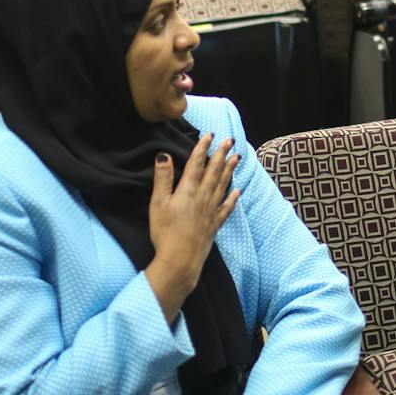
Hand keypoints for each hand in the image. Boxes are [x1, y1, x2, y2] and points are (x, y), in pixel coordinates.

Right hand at [145, 135, 239, 320]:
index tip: (210, 134)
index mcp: (188, 190)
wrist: (180, 260)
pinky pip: (226, 207)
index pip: (197, 164)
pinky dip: (232, 197)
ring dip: (230, 170)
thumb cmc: (165, 232)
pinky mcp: (214, 224)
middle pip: (214, 171)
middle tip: (229, 140)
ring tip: (237, 158)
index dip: (203, 148)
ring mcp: (211, 211)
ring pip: (223, 185)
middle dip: (221, 154)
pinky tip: (237, 190)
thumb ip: (163, 179)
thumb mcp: (158, 204)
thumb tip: (164, 155)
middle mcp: (203, 197)